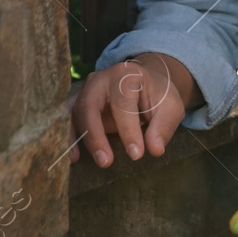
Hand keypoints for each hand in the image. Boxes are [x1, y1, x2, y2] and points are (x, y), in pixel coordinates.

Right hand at [68, 53, 198, 165]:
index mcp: (126, 74)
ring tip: (78, 160)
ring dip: (77, 138)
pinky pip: (66, 120)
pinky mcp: (77, 104)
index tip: (136, 154)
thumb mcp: (171, 107)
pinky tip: (73, 157)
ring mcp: (85, 90)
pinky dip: (67, 137)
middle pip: (89, 105)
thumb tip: (155, 149)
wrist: (146, 84)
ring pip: (73, 113)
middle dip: (95, 135)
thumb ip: (164, 127)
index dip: (128, 130)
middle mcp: (100, 79)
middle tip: (106, 161)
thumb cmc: (159, 96)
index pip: (123, 104)